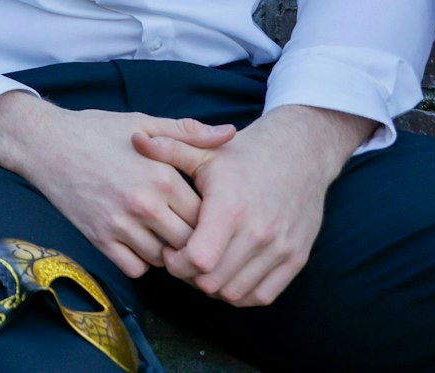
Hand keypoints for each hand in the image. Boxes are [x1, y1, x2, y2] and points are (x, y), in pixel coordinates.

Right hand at [0, 92, 235, 278]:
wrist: (42, 143)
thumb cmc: (95, 131)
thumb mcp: (143, 123)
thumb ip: (189, 132)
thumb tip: (231, 133)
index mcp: (161, 175)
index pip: (208, 215)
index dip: (211, 217)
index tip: (206, 213)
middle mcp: (143, 203)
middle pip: (190, 242)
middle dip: (193, 240)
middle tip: (189, 232)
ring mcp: (119, 224)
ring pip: (164, 259)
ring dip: (167, 252)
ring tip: (163, 236)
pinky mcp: (98, 238)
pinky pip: (135, 268)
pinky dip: (141, 261)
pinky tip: (138, 242)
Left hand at [137, 104, 370, 305]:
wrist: (300, 155)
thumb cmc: (243, 156)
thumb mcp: (205, 152)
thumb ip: (168, 149)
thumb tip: (134, 139)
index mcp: (230, 207)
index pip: (198, 259)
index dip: (176, 262)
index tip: (169, 248)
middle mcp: (259, 232)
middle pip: (212, 282)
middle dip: (188, 276)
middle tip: (181, 258)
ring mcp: (281, 248)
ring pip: (236, 294)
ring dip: (213, 287)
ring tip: (203, 265)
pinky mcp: (296, 258)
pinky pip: (262, 295)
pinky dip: (240, 293)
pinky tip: (226, 273)